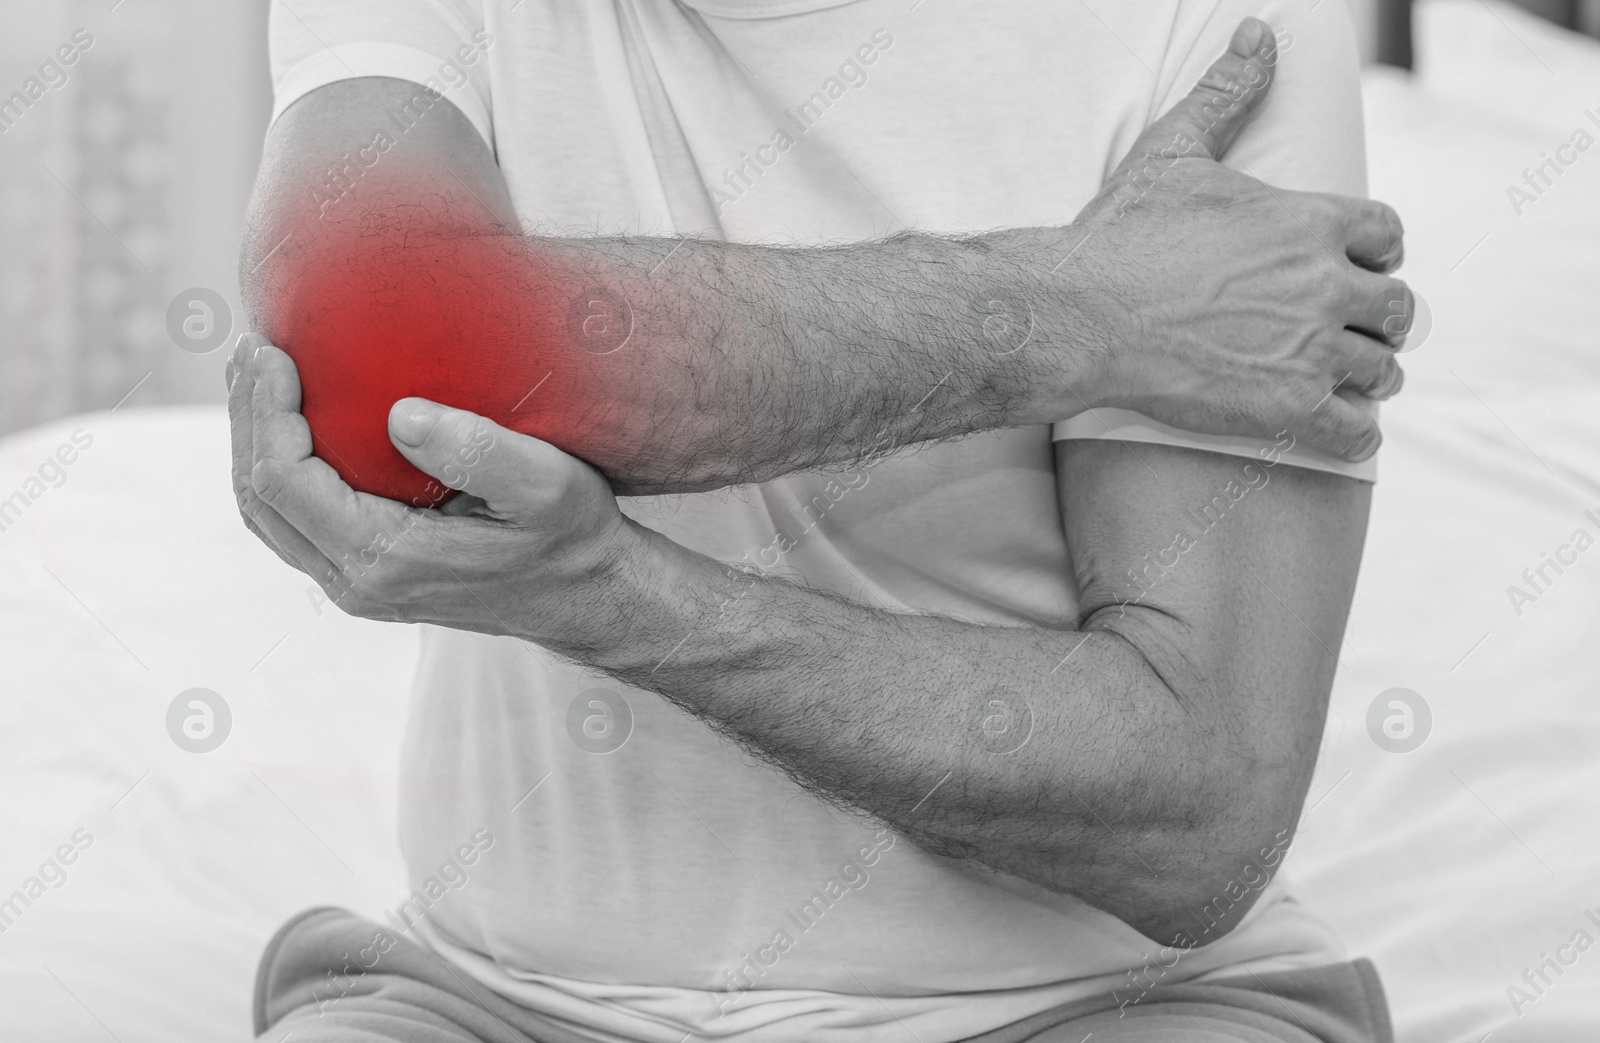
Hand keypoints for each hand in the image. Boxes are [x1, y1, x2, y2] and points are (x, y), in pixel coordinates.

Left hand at [225, 332, 631, 638]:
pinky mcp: (366, 574)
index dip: (265, 411)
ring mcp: (357, 584)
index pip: (285, 481)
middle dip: (246, 417)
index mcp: (385, 559)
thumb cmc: (571, 534)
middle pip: (259, 497)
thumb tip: (400, 413)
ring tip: (257, 373)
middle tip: (251, 346)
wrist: (586, 595)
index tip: (273, 349)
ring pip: (269, 514)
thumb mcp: (547, 484)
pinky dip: (279, 465)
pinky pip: (294, 521)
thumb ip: (479, 449)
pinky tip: (293, 419)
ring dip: (255, 441)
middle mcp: (357, 582)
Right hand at [1067, 17, 1407, 460]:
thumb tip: (1257, 31)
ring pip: (1380, 370)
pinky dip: (1353, 433)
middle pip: (1395, 307)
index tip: (1356, 269)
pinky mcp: (1287, 410)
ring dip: (1365, 377)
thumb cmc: (1119, 237)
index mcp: (1310, 221)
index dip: (1376, 253)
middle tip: (1347, 332)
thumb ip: (1227, 93)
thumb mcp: (1174, 154)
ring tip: (1340, 383)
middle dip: (1376, 319)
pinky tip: (1334, 429)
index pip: (1387, 236)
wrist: (1078, 317)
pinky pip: (1355, 431)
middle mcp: (1325, 285)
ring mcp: (1310, 350)